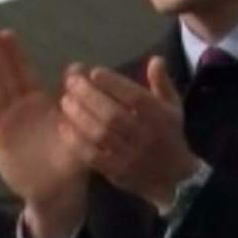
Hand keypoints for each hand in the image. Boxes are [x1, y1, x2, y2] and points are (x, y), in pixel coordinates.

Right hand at [0, 29, 87, 237]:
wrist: (56, 189)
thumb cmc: (70, 157)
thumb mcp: (78, 126)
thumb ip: (76, 100)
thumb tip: (78, 67)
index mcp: (40, 102)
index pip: (25, 72)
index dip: (15, 54)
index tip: (7, 33)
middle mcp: (20, 107)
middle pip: (5, 76)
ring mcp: (5, 121)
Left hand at [58, 56, 201, 211]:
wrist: (174, 177)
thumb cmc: (169, 135)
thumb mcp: (173, 106)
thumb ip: (162, 83)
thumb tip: (155, 59)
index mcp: (160, 116)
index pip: (135, 97)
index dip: (114, 84)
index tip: (94, 72)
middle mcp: (145, 134)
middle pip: (113, 114)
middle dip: (89, 96)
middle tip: (70, 83)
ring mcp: (130, 154)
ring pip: (100, 134)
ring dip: (79, 116)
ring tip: (65, 101)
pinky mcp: (116, 171)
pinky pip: (93, 156)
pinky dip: (76, 141)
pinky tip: (64, 127)